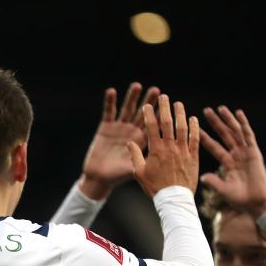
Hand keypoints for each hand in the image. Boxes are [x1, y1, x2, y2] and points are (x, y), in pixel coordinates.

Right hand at [79, 82, 159, 199]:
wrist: (99, 180)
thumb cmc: (118, 177)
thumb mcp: (135, 172)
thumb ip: (143, 161)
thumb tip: (154, 156)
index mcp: (142, 142)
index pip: (153, 125)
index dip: (158, 115)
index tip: (166, 104)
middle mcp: (132, 132)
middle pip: (143, 114)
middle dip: (149, 102)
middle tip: (157, 91)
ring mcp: (118, 129)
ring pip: (127, 110)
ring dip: (132, 98)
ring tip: (137, 86)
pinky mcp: (105, 128)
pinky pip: (108, 112)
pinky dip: (109, 102)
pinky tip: (111, 91)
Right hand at [128, 94, 199, 196]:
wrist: (174, 199)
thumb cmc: (155, 187)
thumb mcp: (139, 173)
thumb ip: (135, 156)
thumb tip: (130, 142)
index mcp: (156, 150)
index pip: (151, 127)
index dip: (149, 114)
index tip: (147, 106)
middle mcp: (170, 147)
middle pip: (167, 122)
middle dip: (165, 108)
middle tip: (164, 97)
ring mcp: (183, 150)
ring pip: (182, 127)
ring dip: (180, 114)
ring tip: (178, 104)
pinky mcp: (193, 156)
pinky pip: (195, 138)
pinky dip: (195, 127)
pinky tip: (193, 119)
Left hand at [200, 106, 265, 218]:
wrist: (256, 202)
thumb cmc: (240, 199)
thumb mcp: (223, 190)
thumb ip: (214, 182)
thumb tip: (201, 177)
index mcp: (227, 163)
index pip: (213, 147)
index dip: (205, 138)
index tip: (194, 129)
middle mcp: (236, 155)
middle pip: (224, 135)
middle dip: (215, 123)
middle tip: (206, 110)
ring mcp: (246, 152)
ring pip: (235, 131)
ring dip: (228, 119)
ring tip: (220, 108)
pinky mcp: (254, 152)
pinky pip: (249, 135)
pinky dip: (243, 124)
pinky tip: (238, 113)